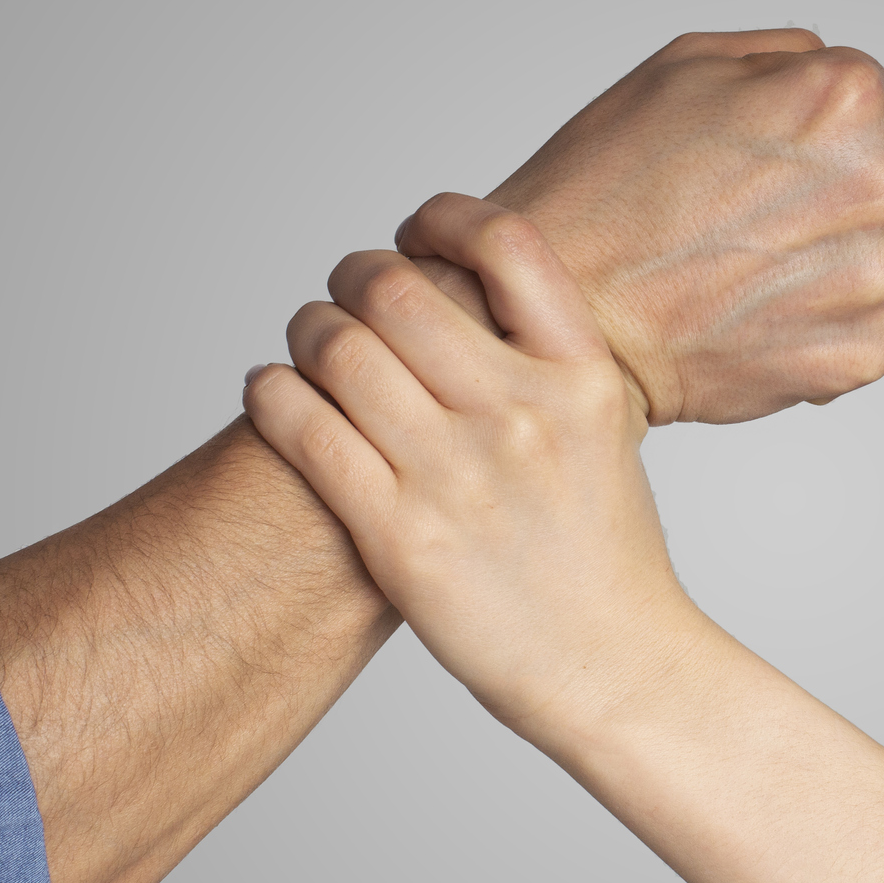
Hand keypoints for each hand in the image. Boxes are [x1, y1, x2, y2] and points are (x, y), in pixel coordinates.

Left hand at [244, 196, 701, 730]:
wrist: (611, 664)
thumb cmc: (603, 553)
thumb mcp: (603, 433)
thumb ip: (540, 365)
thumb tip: (452, 299)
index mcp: (583, 379)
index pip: (507, 245)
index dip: (443, 218)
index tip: (416, 234)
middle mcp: (522, 415)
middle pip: (396, 289)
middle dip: (352, 277)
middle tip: (343, 296)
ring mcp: (458, 476)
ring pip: (338, 350)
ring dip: (306, 332)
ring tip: (308, 349)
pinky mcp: (400, 537)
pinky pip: (304, 430)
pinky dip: (272, 394)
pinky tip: (273, 393)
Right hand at [403, 30, 883, 424]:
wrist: (562, 314)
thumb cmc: (606, 186)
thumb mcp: (683, 65)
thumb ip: (782, 56)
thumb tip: (827, 75)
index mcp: (845, 99)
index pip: (862, 101)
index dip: (795, 127)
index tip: (744, 158)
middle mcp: (881, 183)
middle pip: (870, 181)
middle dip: (815, 197)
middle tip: (728, 222)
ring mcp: (875, 276)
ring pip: (863, 258)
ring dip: (813, 268)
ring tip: (728, 275)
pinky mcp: (860, 351)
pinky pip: (853, 331)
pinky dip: (805, 331)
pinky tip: (742, 319)